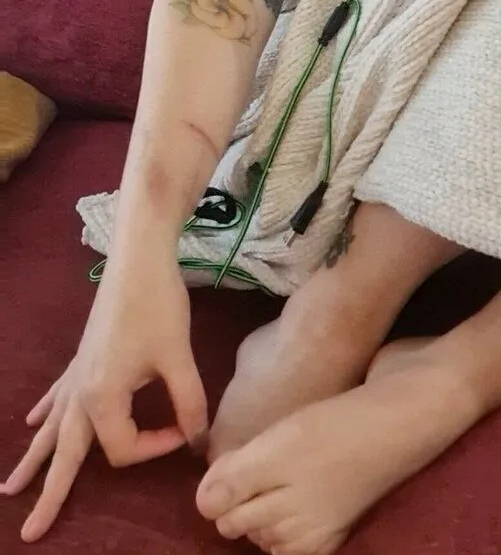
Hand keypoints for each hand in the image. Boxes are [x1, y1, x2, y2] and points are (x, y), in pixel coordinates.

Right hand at [1, 251, 206, 542]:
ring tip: (10, 490)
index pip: (125, 449)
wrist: (140, 259)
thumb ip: (189, 404)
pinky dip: (45, 412)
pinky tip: (32, 421)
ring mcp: (77, 373)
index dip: (157, 446)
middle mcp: (81, 391)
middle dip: (49, 493)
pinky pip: (58, 394)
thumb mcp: (179, 357)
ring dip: (36, 457)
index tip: (184, 425)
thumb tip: (197, 442)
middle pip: (64, 453)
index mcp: (102, 396)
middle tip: (30, 535)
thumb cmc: (159, 305)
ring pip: (53, 426)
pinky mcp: (83, 356)